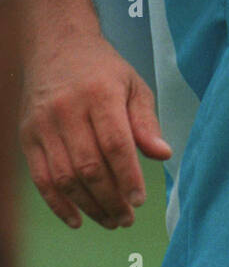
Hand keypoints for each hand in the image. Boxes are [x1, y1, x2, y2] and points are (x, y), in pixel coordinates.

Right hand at [19, 7, 171, 230]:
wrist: (56, 46)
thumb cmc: (102, 68)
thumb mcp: (133, 85)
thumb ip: (146, 121)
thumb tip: (163, 154)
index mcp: (100, 94)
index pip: (115, 144)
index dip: (128, 176)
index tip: (139, 200)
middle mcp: (68, 110)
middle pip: (89, 166)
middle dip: (111, 199)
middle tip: (127, 219)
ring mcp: (43, 126)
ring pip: (65, 177)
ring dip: (89, 206)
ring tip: (109, 220)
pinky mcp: (28, 138)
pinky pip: (41, 179)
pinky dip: (58, 204)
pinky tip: (77, 219)